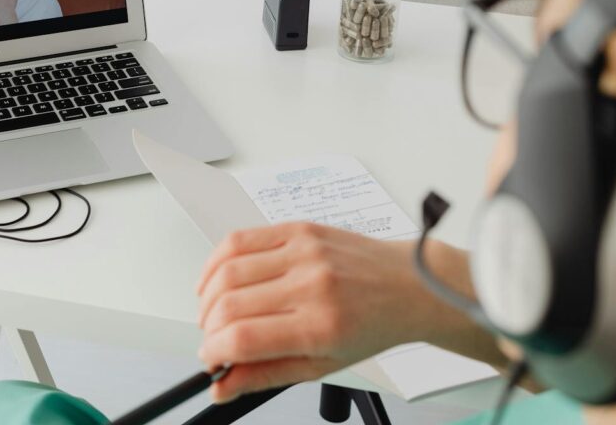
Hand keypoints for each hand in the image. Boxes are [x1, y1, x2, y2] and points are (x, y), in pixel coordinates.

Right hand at [196, 222, 481, 402]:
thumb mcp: (323, 365)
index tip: (211, 360)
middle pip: (227, 305)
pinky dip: (216, 262)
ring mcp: (303, 252)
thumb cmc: (373, 325)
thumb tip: (223, 387)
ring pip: (226, 272)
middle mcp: (310, 284)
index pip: (242, 339)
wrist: (409, 285)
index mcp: (320, 326)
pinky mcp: (298, 229)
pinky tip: (217, 279)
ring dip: (206, 298)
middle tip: (213, 340)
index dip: (213, 352)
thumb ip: (266, 375)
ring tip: (214, 313)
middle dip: (208, 329)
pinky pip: (239, 239)